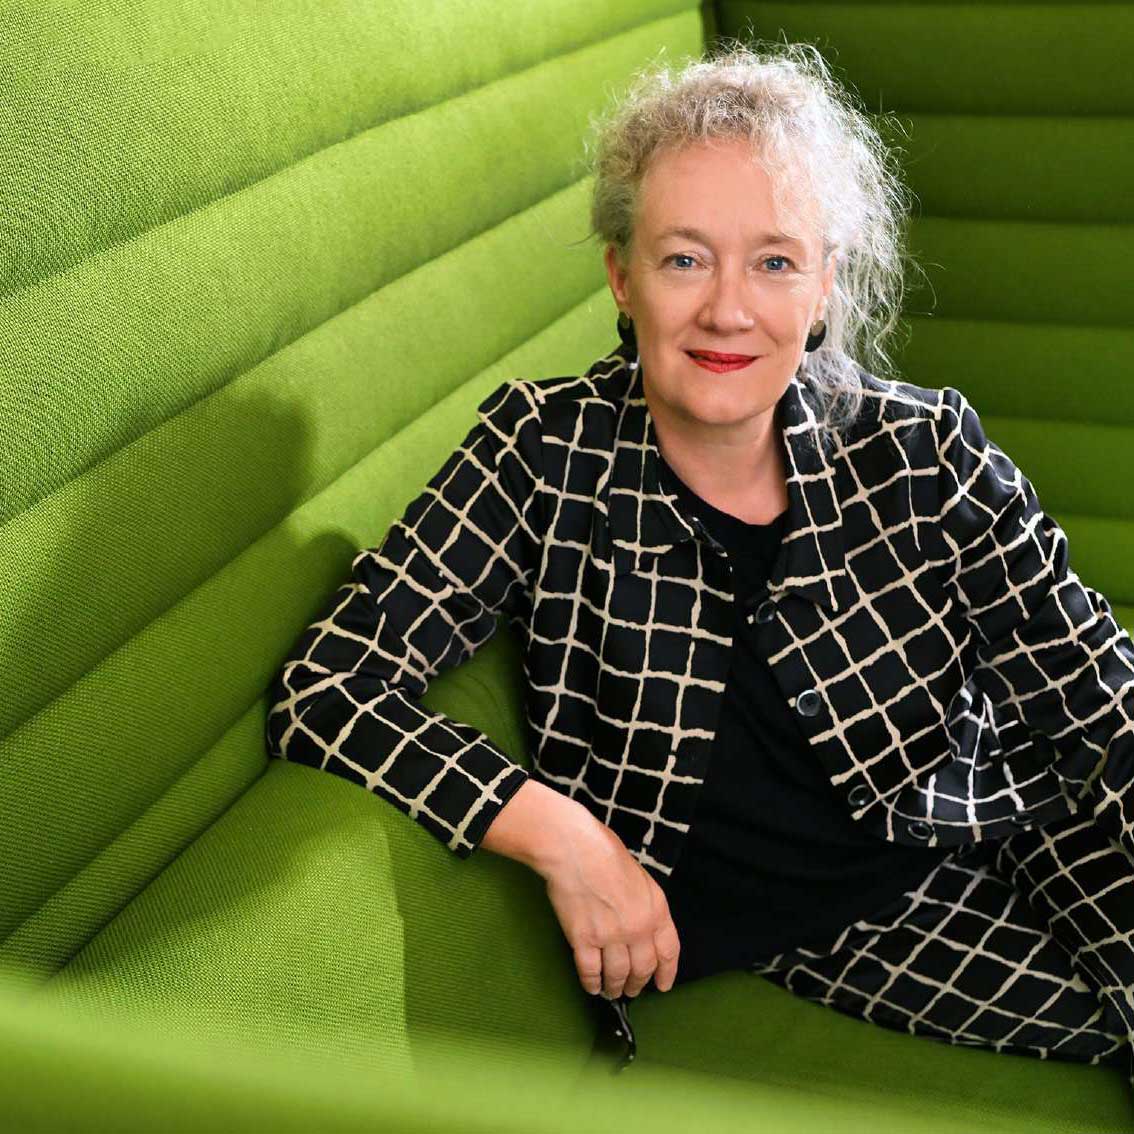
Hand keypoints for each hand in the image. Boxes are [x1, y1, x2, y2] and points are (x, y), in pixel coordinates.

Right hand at [537, 816, 679, 998]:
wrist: (576, 849)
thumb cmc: (605, 853)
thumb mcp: (641, 877)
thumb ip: (646, 905)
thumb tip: (642, 927)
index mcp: (656, 909)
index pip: (668, 951)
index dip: (667, 972)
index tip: (662, 985)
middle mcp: (638, 928)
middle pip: (642, 968)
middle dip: (637, 984)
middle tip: (631, 990)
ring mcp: (610, 936)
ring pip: (617, 975)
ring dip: (614, 988)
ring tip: (611, 992)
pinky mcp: (583, 940)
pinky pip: (590, 971)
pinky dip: (591, 983)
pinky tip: (592, 986)